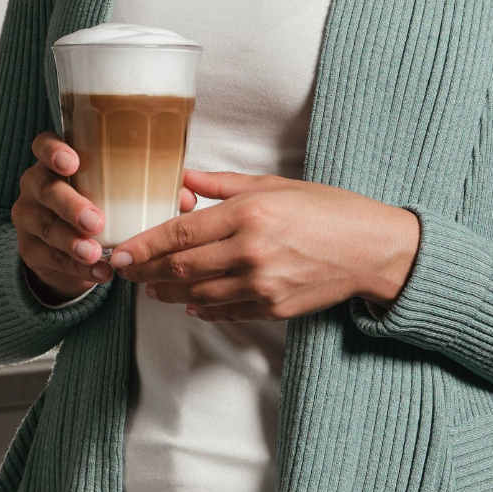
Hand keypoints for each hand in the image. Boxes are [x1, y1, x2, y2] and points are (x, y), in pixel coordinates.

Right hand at [14, 131, 196, 304]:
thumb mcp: (118, 193)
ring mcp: (28, 217)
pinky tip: (98, 273)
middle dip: (71, 205)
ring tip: (96, 253)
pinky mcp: (29, 250)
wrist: (68, 248)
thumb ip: (151, 189)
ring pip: (45, 227)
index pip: (43, 145)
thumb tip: (187, 197)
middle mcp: (36, 185)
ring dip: (72, 241)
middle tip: (96, 221)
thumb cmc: (99, 205)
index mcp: (56, 162)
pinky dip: (76, 268)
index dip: (53, 151)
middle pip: (46, 189)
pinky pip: (49, 258)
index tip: (72, 162)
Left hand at [108, 168, 420, 321]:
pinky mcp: (273, 308)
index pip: (182, 232)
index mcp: (250, 214)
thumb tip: (183, 180)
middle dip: (146, 270)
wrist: (373, 249)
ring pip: (197, 294)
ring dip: (167, 291)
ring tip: (149, 286)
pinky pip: (225, 311)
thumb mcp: (276, 185)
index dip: (144, 244)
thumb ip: (224, 186)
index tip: (120, 250)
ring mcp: (262, 284)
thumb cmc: (328, 209)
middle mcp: (251, 251)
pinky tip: (189, 302)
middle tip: (123, 271)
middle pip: (181, 266)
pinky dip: (202, 308)